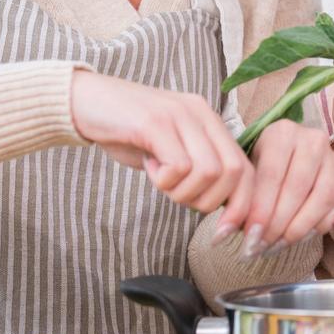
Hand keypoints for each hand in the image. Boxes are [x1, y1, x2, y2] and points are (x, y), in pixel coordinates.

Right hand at [70, 70, 248, 219]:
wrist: (86, 102)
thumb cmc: (129, 133)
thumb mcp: (172, 150)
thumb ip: (199, 169)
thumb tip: (223, 208)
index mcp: (210, 121)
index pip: (246, 168)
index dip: (242, 205)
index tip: (224, 231)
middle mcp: (201, 114)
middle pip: (233, 172)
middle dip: (208, 201)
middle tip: (178, 196)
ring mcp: (180, 115)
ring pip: (208, 172)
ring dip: (181, 191)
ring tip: (159, 178)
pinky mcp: (155, 122)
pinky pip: (178, 167)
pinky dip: (163, 180)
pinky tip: (148, 166)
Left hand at [233, 118, 333, 255]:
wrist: (288, 156)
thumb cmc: (262, 165)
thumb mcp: (248, 171)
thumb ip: (244, 197)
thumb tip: (234, 231)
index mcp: (282, 133)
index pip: (272, 174)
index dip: (262, 209)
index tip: (251, 235)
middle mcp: (312, 140)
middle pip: (298, 187)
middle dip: (279, 222)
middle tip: (263, 245)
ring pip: (323, 197)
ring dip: (300, 227)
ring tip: (280, 244)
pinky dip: (322, 225)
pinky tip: (302, 237)